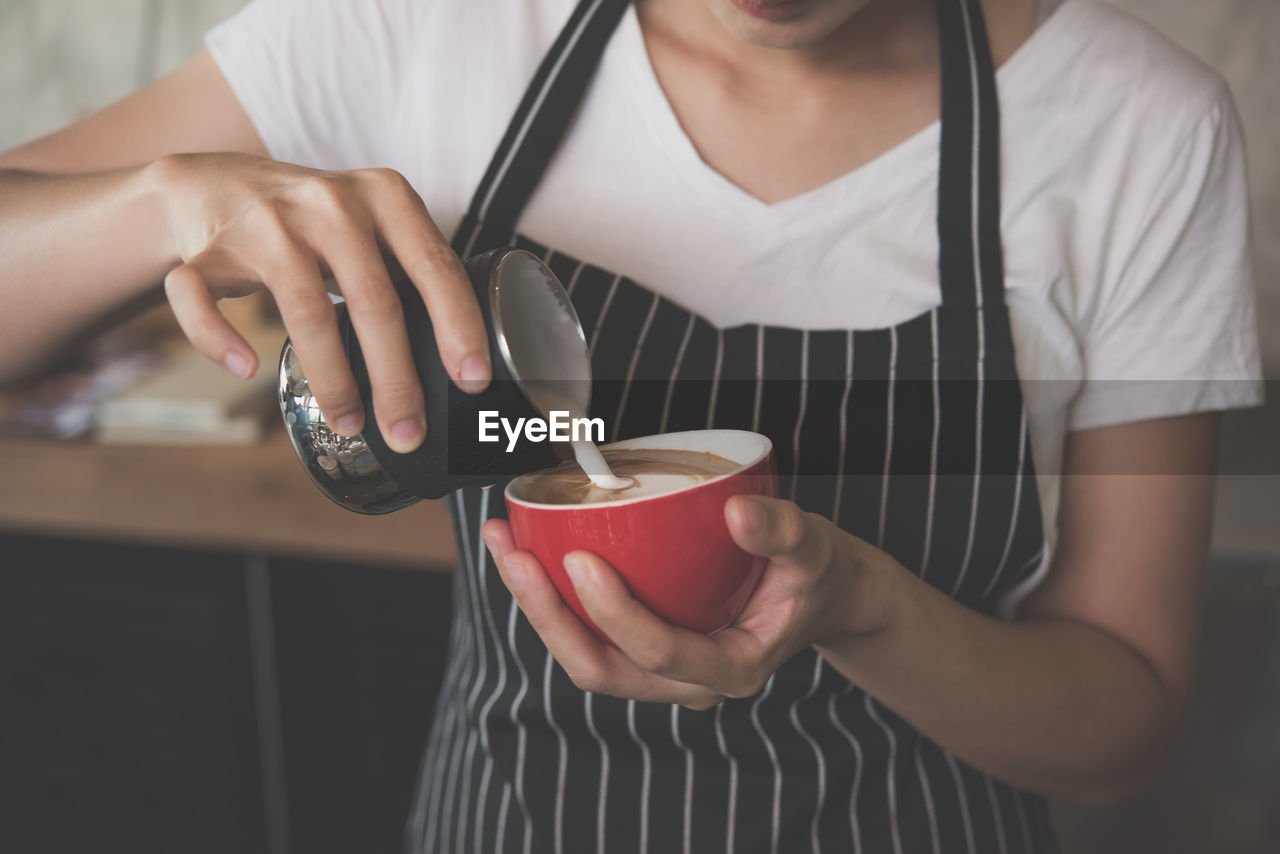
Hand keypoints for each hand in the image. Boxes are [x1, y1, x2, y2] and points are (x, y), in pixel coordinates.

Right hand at [154, 152, 489, 451]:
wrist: (217, 184)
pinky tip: (248, 368)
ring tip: (350, 423)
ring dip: (332, 378)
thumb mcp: (375, 226)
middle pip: (374, 300)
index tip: (471, 380)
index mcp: (385, 196)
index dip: (458, 326)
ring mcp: (267, 223)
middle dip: (396, 378)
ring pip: (304, 310)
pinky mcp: (210, 248)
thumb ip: (413, 271)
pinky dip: (221, 338)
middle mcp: (329, 203)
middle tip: (408, 429)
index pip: (435, 265)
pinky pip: (204, 298)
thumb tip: (464, 363)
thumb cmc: (317, 223)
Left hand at [481, 495, 898, 708]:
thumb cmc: (814, 573)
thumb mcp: (813, 547)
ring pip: (584, 657)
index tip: (581, 559)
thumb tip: (736, 512)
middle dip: (548, 616)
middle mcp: (687, 683)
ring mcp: (660, 672)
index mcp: (731, 669)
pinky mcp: (642, 650)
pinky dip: (552, 598)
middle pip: (601, 668)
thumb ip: (780, 532)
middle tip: (515, 555)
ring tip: (504, 545)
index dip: (615, 614)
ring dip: (536, 607)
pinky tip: (526, 550)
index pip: (660, 653)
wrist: (820, 594)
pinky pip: (587, 635)